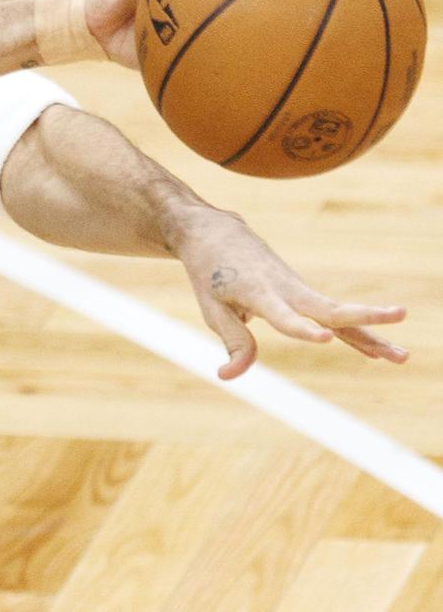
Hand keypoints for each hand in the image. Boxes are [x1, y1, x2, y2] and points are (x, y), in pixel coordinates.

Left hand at [171, 209, 406, 379]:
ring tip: (402, 357)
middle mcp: (285, 289)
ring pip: (339, 314)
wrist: (217, 235)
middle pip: (329, 309)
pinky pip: (334, 315)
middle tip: (397, 327)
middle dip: (364, 321)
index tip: (325, 338)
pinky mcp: (303, 294)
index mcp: (258, 291)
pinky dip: (356, 333)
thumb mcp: (212, 307)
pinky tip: (381, 351)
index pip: (284, 315)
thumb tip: (229, 376)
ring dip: (371, 335)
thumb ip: (231, 340)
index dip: (302, 328)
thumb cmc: (210, 272)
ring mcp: (298, 290)